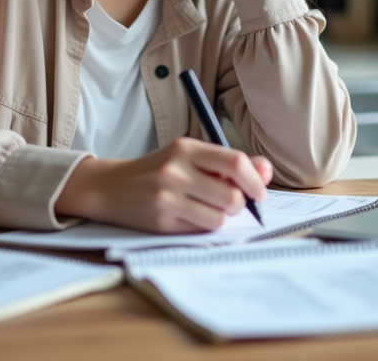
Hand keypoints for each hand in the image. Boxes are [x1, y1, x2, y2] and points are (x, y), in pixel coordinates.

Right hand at [55, 137, 273, 232]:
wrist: (111, 187)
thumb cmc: (159, 170)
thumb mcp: (189, 157)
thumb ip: (227, 163)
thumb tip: (266, 171)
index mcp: (185, 148)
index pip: (235, 163)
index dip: (255, 181)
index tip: (259, 192)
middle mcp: (175, 170)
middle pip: (232, 195)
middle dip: (241, 204)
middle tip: (233, 203)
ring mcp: (166, 197)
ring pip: (219, 217)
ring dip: (222, 217)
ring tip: (208, 208)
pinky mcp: (161, 222)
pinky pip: (201, 229)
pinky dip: (204, 225)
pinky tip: (189, 216)